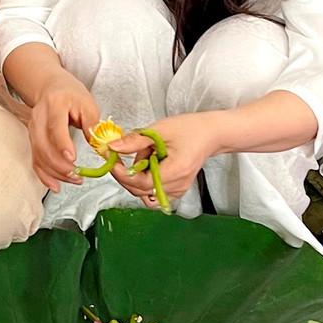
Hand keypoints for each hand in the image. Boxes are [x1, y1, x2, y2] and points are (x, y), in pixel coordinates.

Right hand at [24, 69, 101, 190]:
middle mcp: (39, 118)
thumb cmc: (71, 94)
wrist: (50, 87)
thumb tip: (100, 146)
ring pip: (39, 156)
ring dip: (55, 173)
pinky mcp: (32, 140)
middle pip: (43, 145)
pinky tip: (55, 186)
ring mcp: (32, 130)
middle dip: (60, 165)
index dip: (62, 143)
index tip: (72, 158)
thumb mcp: (87, 103)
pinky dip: (44, 175)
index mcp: (54, 104)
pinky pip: (35, 161)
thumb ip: (92, 124)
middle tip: (78, 176)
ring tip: (74, 180)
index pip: (55, 126)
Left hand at [109, 114, 223, 208]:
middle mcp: (178, 186)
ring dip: (136, 178)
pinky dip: (145, 181)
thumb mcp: (159, 130)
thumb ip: (135, 141)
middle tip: (121, 157)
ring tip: (143, 157)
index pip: (142, 183)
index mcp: (176, 171)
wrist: (210, 134)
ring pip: (145, 193)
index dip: (123, 174)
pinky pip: (153, 192)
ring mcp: (178, 191)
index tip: (113, 162)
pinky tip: (149, 165)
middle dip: (126, 175)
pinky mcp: (176, 190)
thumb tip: (113, 147)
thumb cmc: (190, 129)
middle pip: (141, 191)